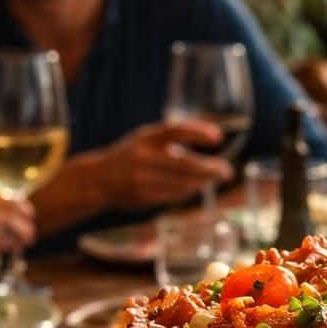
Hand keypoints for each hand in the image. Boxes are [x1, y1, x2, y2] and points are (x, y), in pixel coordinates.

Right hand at [0, 187, 35, 260]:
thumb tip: (14, 206)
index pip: (2, 198)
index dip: (22, 207)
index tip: (30, 214)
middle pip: (7, 216)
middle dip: (24, 226)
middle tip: (32, 233)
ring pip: (1, 236)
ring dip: (17, 241)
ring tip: (23, 243)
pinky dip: (2, 249)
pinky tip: (7, 249)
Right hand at [91, 120, 235, 210]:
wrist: (98, 179)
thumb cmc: (131, 155)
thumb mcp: (146, 139)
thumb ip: (171, 139)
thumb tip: (211, 139)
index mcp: (146, 137)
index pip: (176, 130)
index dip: (198, 132)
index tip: (218, 137)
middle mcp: (144, 157)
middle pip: (185, 164)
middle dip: (210, 169)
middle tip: (227, 172)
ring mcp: (142, 179)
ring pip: (182, 183)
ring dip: (203, 182)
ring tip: (215, 179)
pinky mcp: (143, 197)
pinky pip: (174, 196)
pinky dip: (188, 191)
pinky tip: (196, 188)